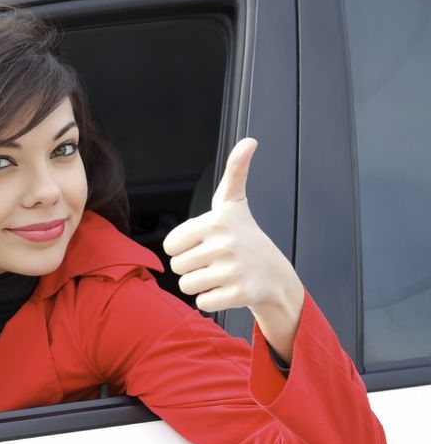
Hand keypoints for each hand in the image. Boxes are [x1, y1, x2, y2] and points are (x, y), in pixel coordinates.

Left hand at [163, 138, 303, 359]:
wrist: (274, 274)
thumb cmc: (244, 236)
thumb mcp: (234, 203)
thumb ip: (235, 172)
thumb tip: (249, 141)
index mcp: (216, 221)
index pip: (170, 246)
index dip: (183, 248)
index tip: (204, 244)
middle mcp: (225, 244)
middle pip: (176, 267)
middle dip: (191, 267)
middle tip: (214, 261)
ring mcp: (234, 270)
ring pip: (186, 286)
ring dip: (199, 285)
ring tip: (220, 274)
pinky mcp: (240, 294)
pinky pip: (202, 303)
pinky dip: (211, 300)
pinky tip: (227, 289)